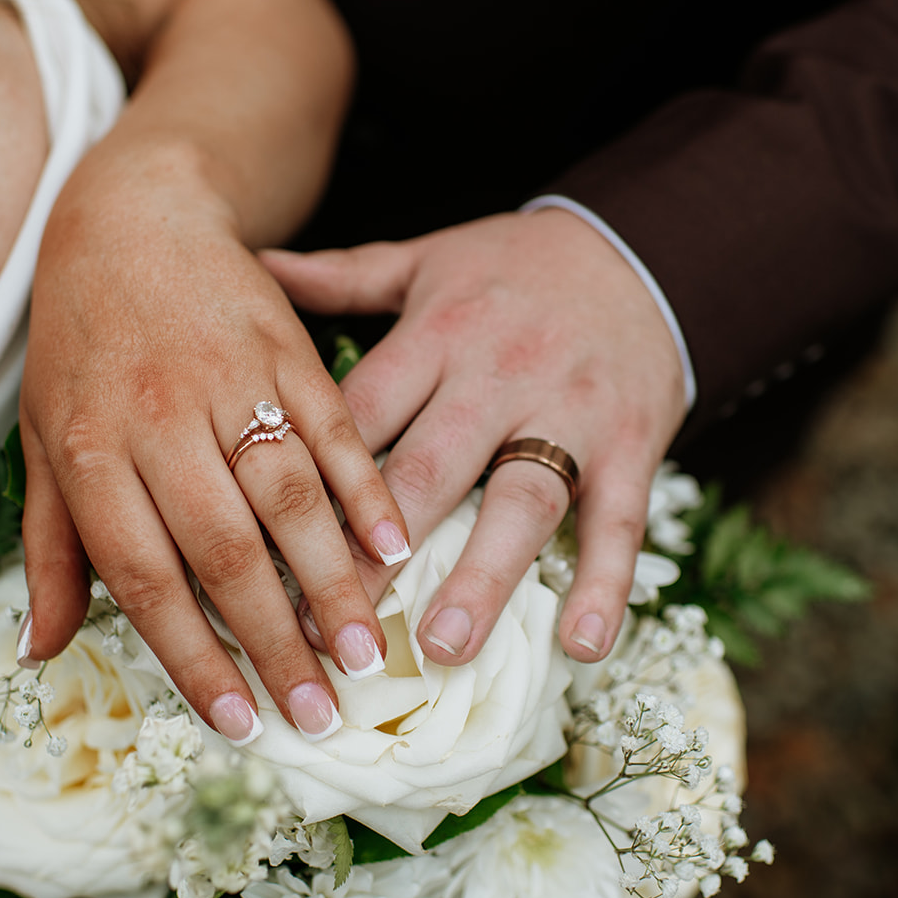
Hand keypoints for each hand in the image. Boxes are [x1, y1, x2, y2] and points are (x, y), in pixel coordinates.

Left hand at [19, 150, 408, 744]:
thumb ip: (50, 548)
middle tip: (319, 711)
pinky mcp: (287, 347)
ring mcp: (230, 379)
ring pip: (289, 495)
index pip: (146, 576)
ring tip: (365, 650)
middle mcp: (160, 418)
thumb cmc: (79, 346)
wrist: (131, 218)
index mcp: (92, 450)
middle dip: (276, 639)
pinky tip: (396, 547)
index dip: (194, 656)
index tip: (237, 719)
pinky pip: (335, 428)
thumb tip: (39, 651)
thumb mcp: (44, 441)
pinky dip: (368, 491)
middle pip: (226, 547)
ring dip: (332, 580)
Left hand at [258, 208, 686, 664]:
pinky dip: (605, 585)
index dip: (312, 483)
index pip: (362, 414)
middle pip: (432, 467)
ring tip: (444, 646)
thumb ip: (343, 276)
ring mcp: (571, 417)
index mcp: (438, 334)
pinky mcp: (632, 449)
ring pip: (523, 502)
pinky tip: (581, 646)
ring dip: (483, 577)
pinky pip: (621, 524)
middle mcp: (499, 377)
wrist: (642, 251)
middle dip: (382, 550)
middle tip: (338, 625)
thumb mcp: (427, 260)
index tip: (267, 553)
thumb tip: (255, 264)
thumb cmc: (516, 268)